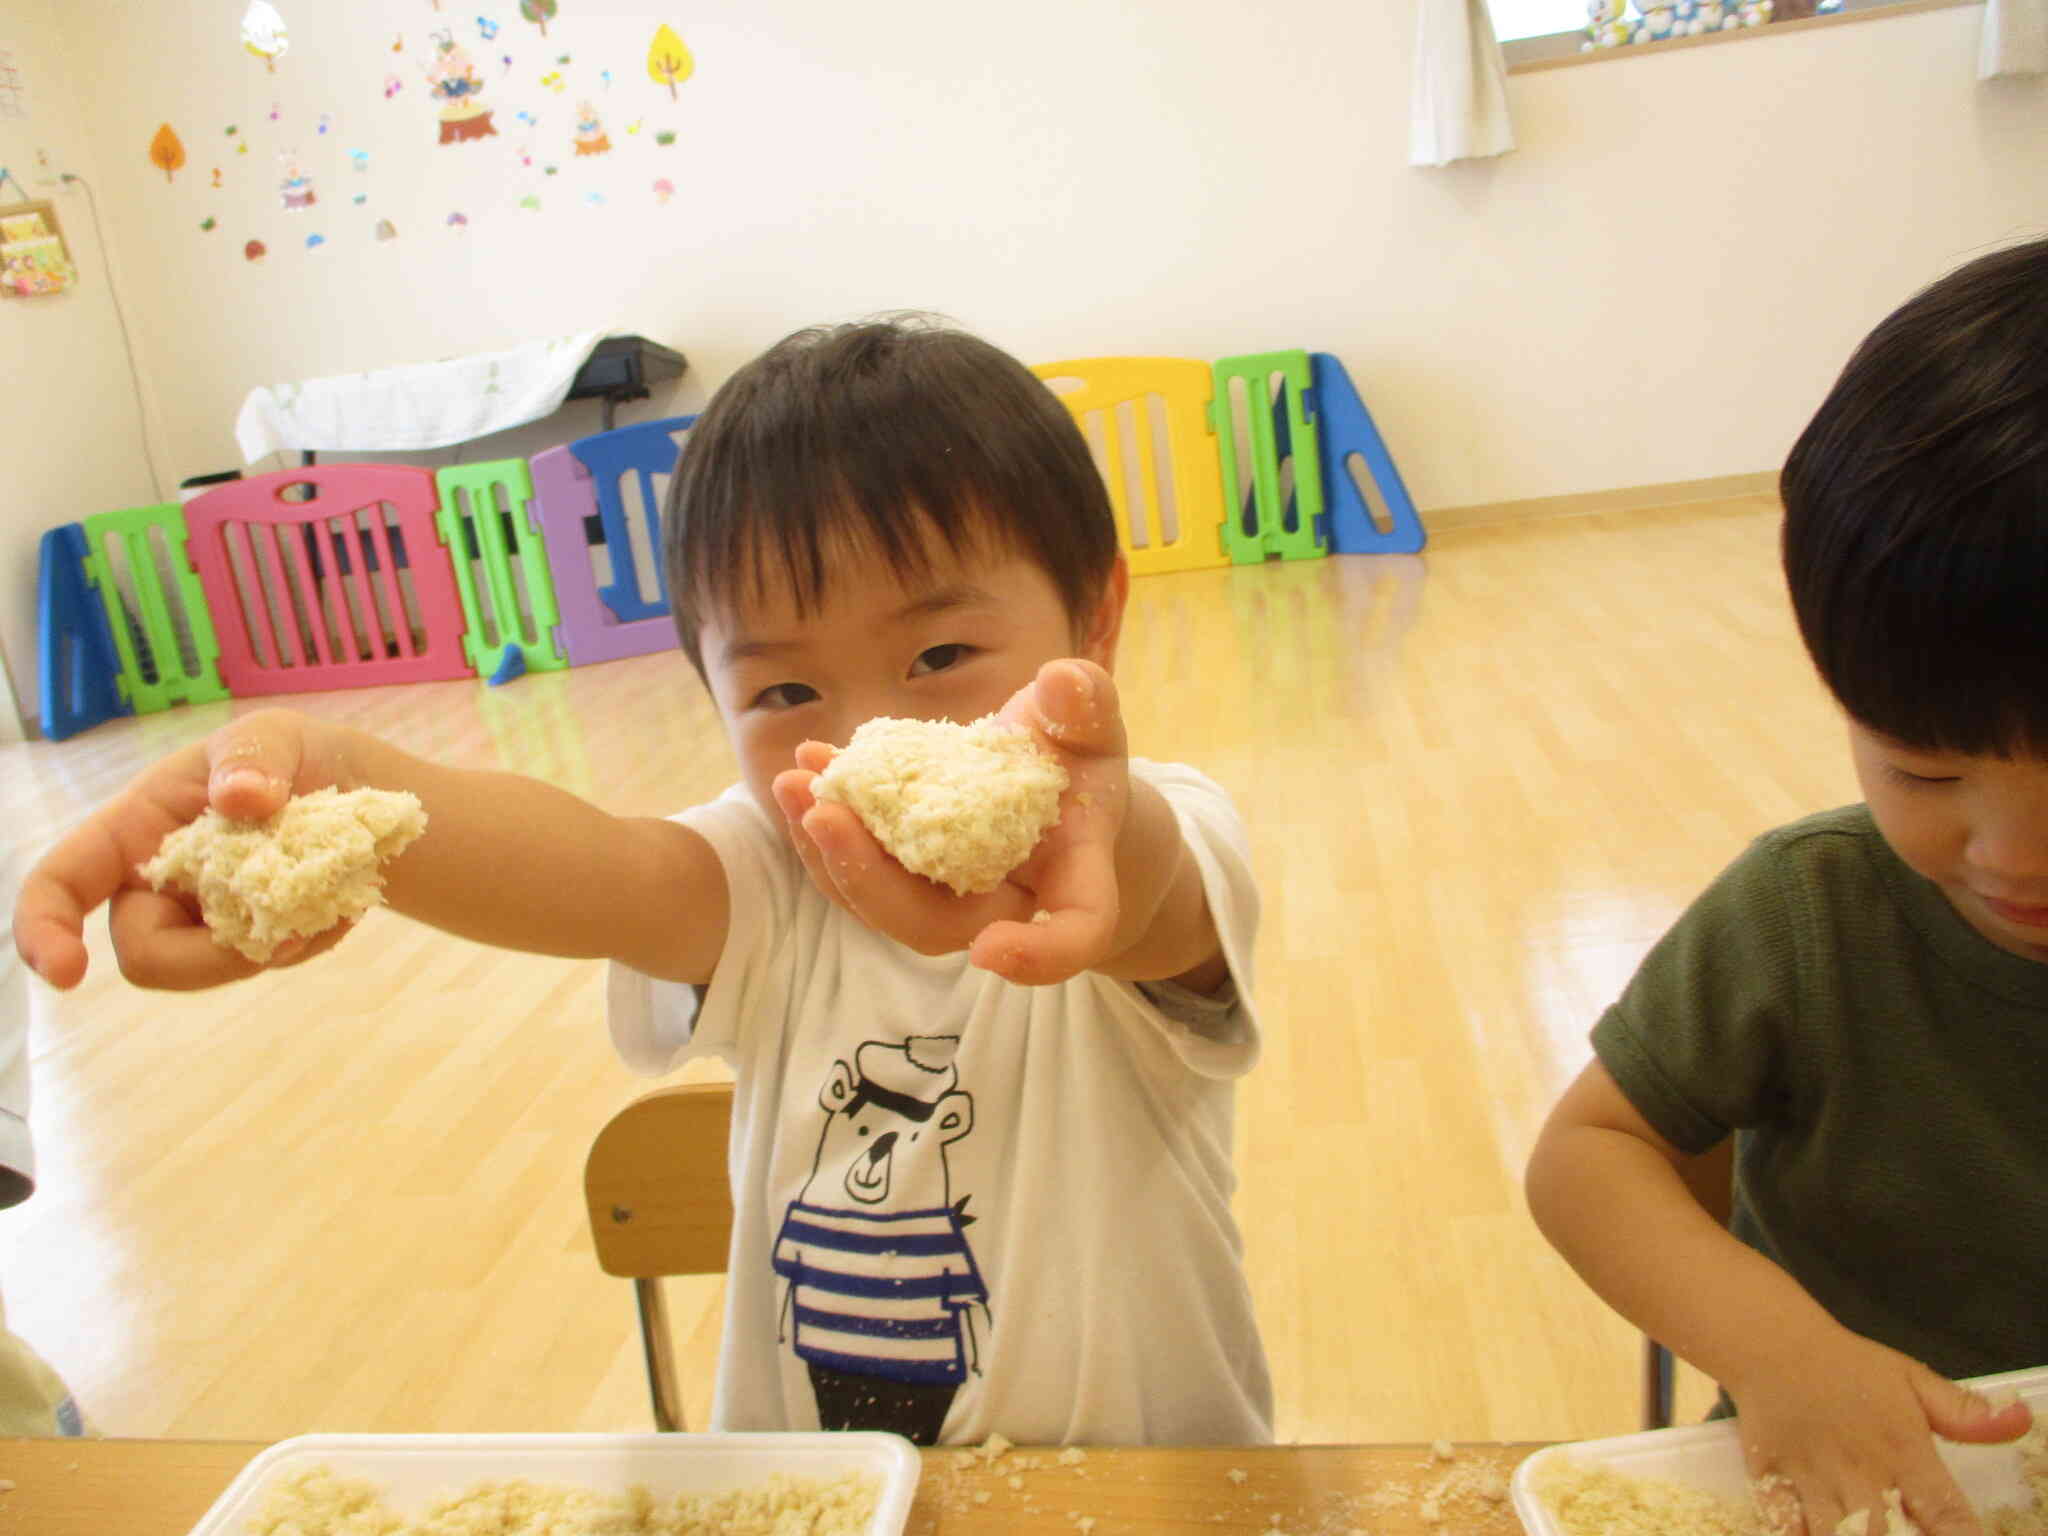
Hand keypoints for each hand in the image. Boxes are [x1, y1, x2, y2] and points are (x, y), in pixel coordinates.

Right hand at [12, 708, 355, 990]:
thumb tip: (239, 797)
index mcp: (134, 829)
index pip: (62, 882)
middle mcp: (156, 883)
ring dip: (271, 946)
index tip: (68, 970)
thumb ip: (251, 757)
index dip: (45, 928)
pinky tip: (337, 906)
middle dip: (210, 956)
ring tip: (324, 900)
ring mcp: (202, 919)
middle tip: (287, 928)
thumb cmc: (296, 757)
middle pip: (145, 953)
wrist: (364, 796)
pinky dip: (307, 942)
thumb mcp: (275, 736)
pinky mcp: (249, 942)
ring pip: (209, 969)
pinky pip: (264, 963)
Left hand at [770, 658, 1128, 985]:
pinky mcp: (904, 866)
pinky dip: (825, 822)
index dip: (1038, 955)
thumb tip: (1060, 682)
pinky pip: (859, 862)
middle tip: (825, 816)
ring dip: (828, 852)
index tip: (990, 952)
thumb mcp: (1094, 723)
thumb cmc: (1080, 754)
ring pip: (883, 902)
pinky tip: (808, 761)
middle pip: (936, 926)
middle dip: (873, 883)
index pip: (1071, 932)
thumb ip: (1087, 705)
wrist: (1049, 775)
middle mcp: (1003, 902)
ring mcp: (945, 892)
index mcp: (1072, 877)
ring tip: (794, 784)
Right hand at [1734, 1332, 2030, 1535]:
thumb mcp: (1911, 1379)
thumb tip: (2022, 1421)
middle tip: (1910, 1534)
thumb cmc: (1847, 1365)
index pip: (1947, 1515)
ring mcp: (1812, 1479)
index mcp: (1902, 1450)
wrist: (1769, 1342)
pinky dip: (1800, 1532)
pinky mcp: (1770, 1480)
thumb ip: (1966, 1412)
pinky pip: (1785, 1525)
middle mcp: (1860, 1471)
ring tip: (1867, 1535)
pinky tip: (1814, 1529)